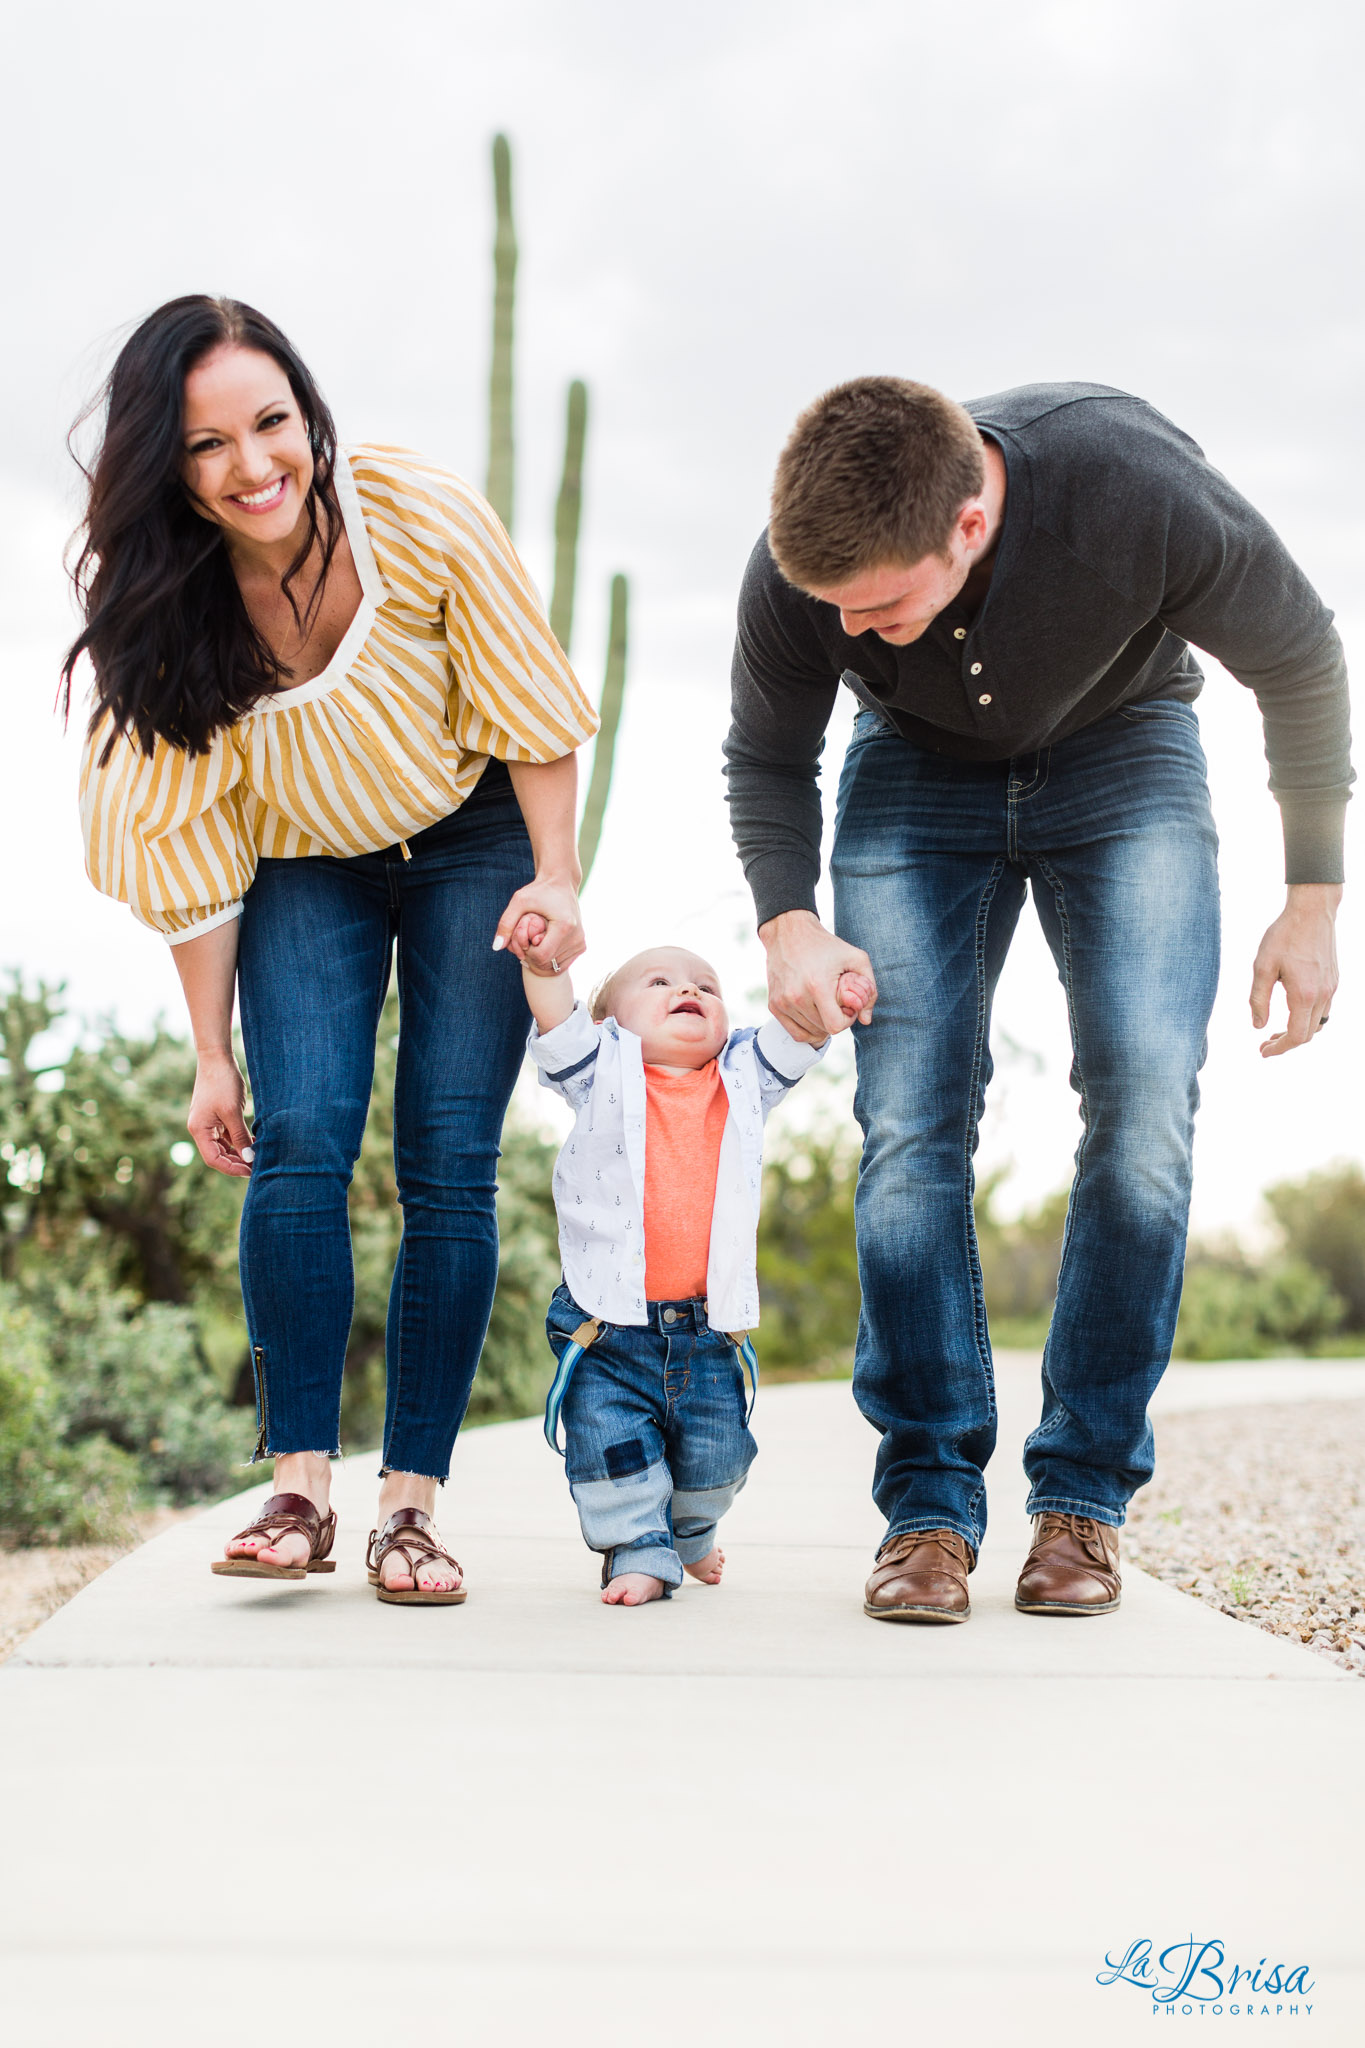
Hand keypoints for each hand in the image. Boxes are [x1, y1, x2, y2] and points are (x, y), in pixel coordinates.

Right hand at [186, 1048, 253, 1177]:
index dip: (231, 1168)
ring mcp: (208, 1122)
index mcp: (199, 1130)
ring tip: (258, 1156)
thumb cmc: (223, 1083)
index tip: (250, 1171)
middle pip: (218, 1155)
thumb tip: (248, 1159)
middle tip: (257, 1166)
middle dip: (237, 1162)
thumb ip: (240, 1137)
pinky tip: (253, 1143)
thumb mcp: (233, 1112)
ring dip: (239, 1152)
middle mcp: (201, 1129)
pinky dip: (239, 1140)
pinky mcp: (216, 1116)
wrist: (217, 1058)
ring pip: (223, 1146)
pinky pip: (227, 1135)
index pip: (213, 1159)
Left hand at [493, 875, 584, 975]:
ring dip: (541, 957)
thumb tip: (496, 947)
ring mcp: (580, 943)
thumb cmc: (538, 891)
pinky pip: (561, 963)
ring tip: (538, 938)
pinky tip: (545, 942)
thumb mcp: (519, 901)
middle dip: (532, 955)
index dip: (527, 951)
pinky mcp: (581, 946)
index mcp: (564, 926)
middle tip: (529, 938)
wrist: (561, 883)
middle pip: (547, 963)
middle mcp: (576, 937)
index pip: (541, 956)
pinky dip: (550, 958)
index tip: (525, 937)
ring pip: (554, 966)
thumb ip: (506, 924)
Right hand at [760, 909, 876, 1041]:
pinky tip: (815, 1015)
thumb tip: (866, 1020)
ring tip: (825, 1006)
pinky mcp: (774, 1005)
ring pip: (809, 1033)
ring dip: (821, 1025)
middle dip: (835, 1020)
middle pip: (823, 1030)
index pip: (835, 1025)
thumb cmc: (825, 945)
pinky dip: (807, 1029)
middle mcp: (796, 996)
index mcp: (817, 985)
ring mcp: (782, 1002)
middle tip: (837, 1004)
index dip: (847, 1020)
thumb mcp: (855, 957)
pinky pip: (794, 1032)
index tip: (847, 1008)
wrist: (788, 933)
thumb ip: (869, 988)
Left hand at [1250, 882, 1340, 1057]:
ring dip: (1298, 1031)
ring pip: (1318, 1023)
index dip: (1279, 1048)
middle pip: (1308, 1034)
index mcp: (1304, 994)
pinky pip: (1324, 1009)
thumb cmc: (1284, 935)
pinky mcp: (1334, 980)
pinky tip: (1291, 1011)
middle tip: (1264, 1043)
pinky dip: (1308, 1018)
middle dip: (1286, 1042)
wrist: (1313, 911)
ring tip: (1275, 1030)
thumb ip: (1259, 999)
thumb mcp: (1262, 966)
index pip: (1296, 1036)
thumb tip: (1258, 1026)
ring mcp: (1331, 988)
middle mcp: (1323, 994)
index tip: (1262, 1052)